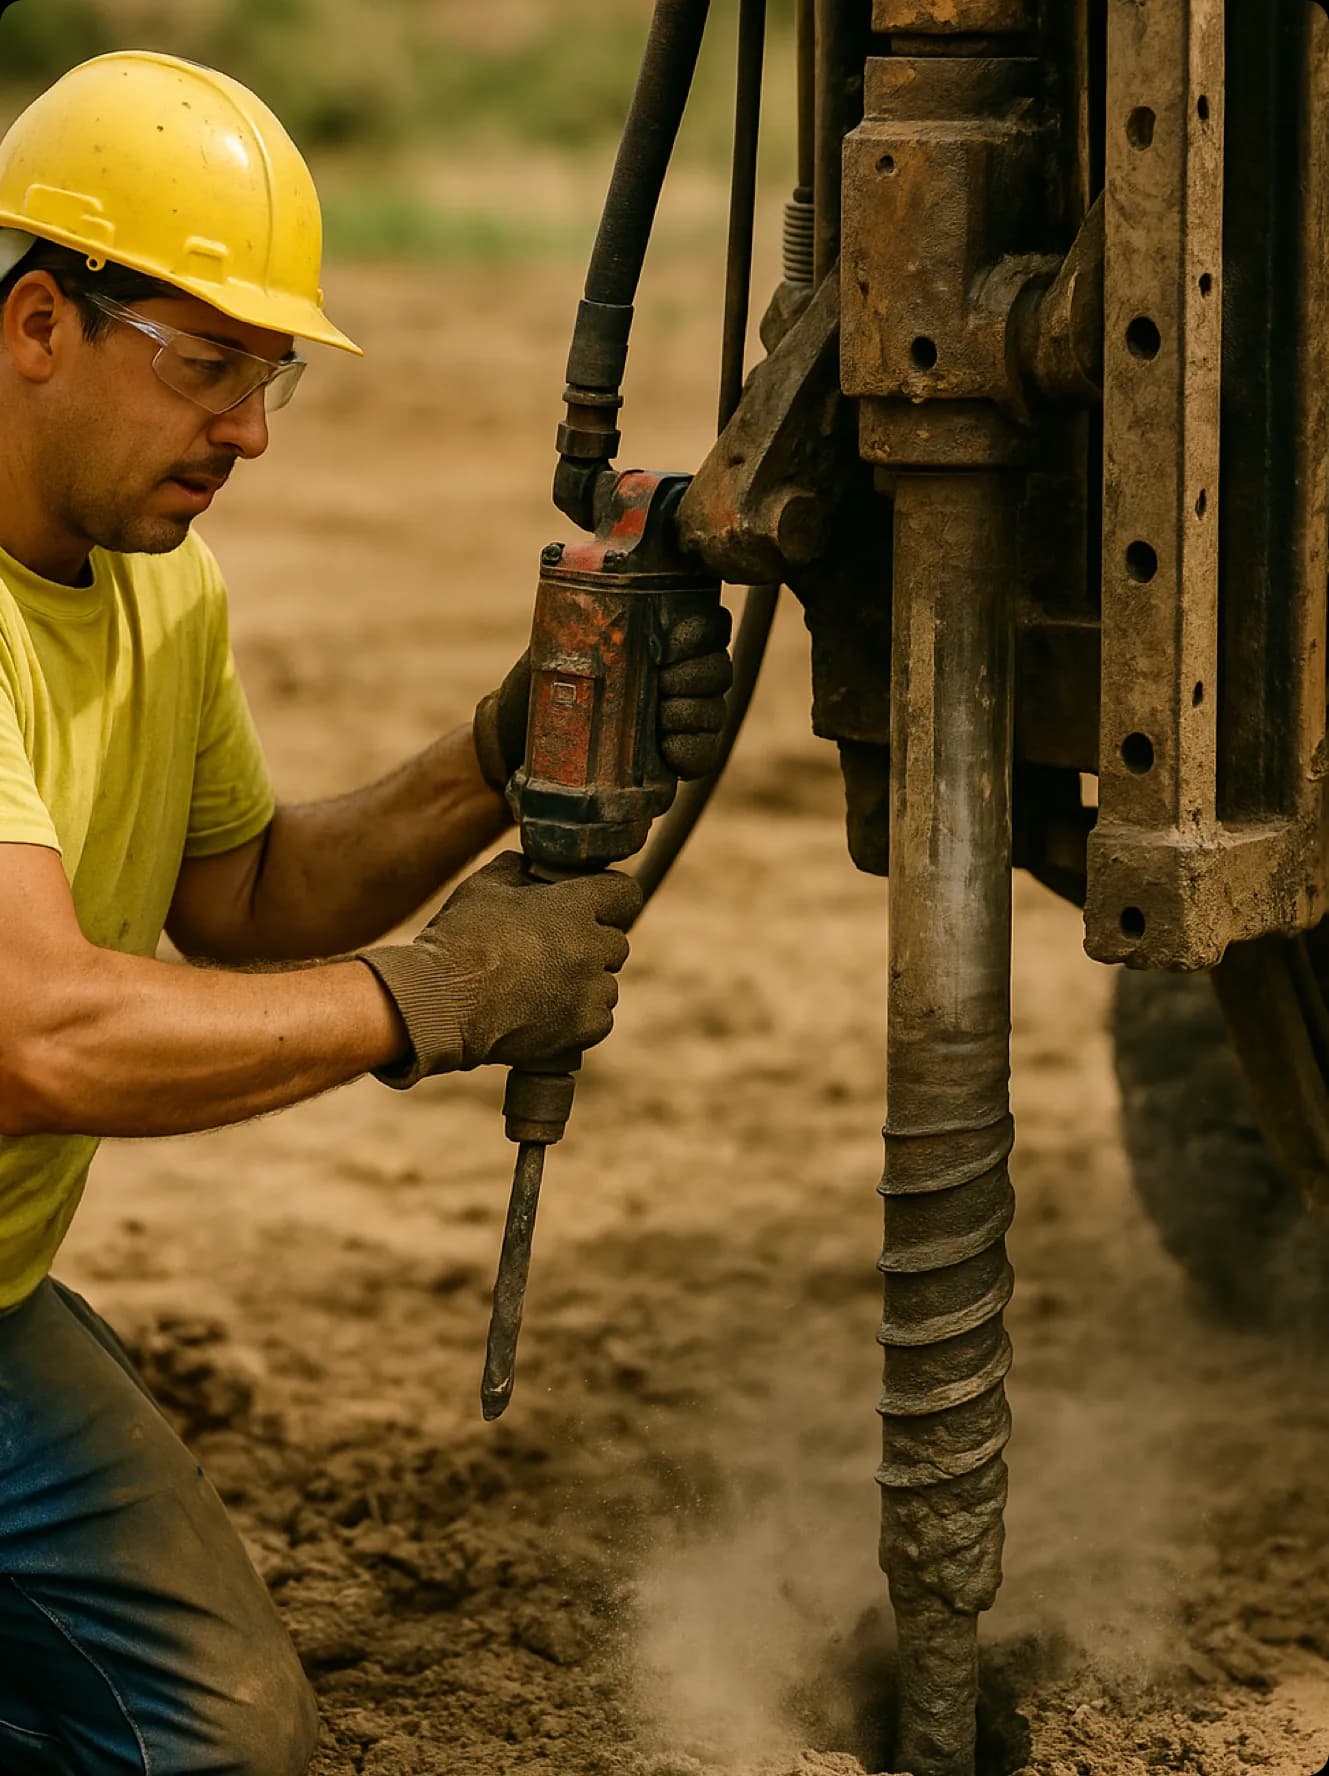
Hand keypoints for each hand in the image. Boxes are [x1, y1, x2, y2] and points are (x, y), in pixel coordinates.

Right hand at [356, 851, 640, 1085]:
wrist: (441, 1001)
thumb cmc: (458, 941)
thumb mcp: (484, 887)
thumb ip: (517, 869)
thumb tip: (529, 866)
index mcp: (573, 907)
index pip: (624, 893)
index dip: (609, 898)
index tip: (595, 907)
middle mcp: (590, 947)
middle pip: (616, 943)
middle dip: (592, 945)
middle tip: (555, 953)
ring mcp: (589, 991)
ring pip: (607, 984)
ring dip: (586, 984)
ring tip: (545, 987)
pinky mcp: (583, 1029)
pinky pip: (599, 1019)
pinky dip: (579, 1019)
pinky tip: (548, 1013)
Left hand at [472, 601, 734, 793]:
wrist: (526, 736)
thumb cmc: (545, 679)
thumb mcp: (559, 637)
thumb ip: (583, 608)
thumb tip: (585, 561)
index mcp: (664, 638)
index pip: (710, 626)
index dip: (701, 633)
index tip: (672, 643)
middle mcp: (681, 673)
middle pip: (718, 668)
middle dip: (695, 675)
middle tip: (664, 682)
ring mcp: (683, 715)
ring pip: (715, 708)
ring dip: (692, 712)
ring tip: (661, 718)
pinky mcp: (676, 755)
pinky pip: (703, 752)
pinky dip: (691, 751)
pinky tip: (667, 750)